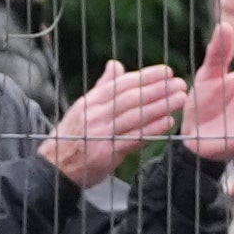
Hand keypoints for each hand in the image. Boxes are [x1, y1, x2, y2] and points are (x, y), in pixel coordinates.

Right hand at [39, 59, 191, 189]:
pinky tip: (168, 123)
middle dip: (157, 89)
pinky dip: (151, 129)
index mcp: (89, 102)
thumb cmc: (71, 137)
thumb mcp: (82, 108)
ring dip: (160, 106)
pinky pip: (133, 138)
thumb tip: (116, 64)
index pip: (120, 84)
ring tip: (179, 99)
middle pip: (130, 98)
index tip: (166, 71)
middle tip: (179, 83)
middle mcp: (94, 115)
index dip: (145, 77)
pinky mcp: (106, 153)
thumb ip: (102, 87)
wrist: (53, 169)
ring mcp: (99, 134)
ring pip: (134, 116)